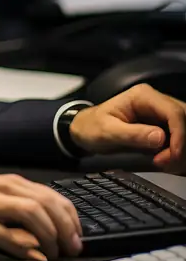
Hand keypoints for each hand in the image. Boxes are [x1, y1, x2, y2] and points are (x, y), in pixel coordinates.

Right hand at [0, 174, 82, 260]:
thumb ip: (9, 216)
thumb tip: (36, 238)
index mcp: (3, 184)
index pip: (49, 194)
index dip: (69, 215)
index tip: (76, 233)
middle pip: (47, 202)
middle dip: (67, 226)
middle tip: (74, 246)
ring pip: (33, 213)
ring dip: (51, 234)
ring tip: (58, 252)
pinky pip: (7, 234)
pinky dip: (26, 246)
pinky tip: (35, 257)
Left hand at [70, 84, 185, 173]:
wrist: (84, 130)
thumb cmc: (91, 127)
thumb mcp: (107, 132)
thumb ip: (133, 134)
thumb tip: (159, 137)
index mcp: (143, 96)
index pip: (173, 111)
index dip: (179, 134)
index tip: (173, 155)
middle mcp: (155, 102)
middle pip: (184, 119)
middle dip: (181, 144)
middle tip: (168, 162)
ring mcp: (160, 114)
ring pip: (185, 129)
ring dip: (180, 149)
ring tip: (166, 164)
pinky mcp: (161, 127)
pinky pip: (178, 138)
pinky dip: (176, 152)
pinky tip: (166, 162)